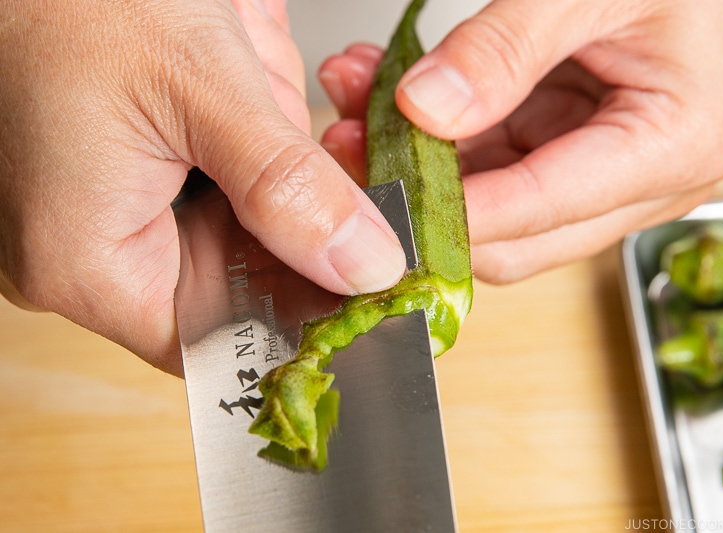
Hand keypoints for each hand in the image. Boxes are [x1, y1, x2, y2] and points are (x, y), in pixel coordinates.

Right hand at [0, 0, 405, 374]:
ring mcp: (98, 217)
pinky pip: (209, 192)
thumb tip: (363, 266)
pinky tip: (245, 99)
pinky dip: (244, 151)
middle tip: (313, 154)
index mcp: (84, 262)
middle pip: (233, 281)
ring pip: (229, 231)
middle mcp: (84, 253)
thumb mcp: (200, 86)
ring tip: (254, 93)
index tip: (362, 282)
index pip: (220, 343)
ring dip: (266, 173)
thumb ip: (288, 187)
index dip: (299, 317)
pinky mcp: (117, 182)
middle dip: (288, 219)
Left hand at [318, 0, 722, 283]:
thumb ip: (505, 48)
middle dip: (425, 201)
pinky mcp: (569, 151)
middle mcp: (642, 180)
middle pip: (514, 237)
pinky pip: (491, 165)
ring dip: (419, 165)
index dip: (454, 212)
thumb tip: (427, 108)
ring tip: (354, 108)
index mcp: (673, 147)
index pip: (542, 208)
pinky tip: (388, 99)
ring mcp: (602, 171)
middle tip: (351, 151)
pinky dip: (438, 139)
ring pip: (490, 207)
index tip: (377, 196)